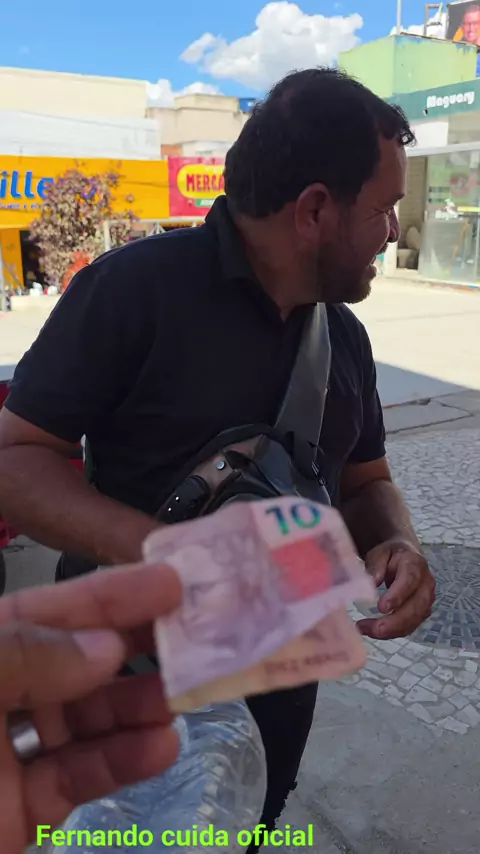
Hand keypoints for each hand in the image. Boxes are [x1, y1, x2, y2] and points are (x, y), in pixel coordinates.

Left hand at [0, 562, 181, 852]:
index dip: (109, 591)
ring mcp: (7, 752)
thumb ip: (24, 656)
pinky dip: (122, 761)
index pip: (51, 608)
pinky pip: (80, 776)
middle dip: (135, 647)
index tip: (169, 580)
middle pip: (78, 660)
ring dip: (139, 705)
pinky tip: (158, 746)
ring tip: (184, 696)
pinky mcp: (22, 809)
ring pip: (87, 718)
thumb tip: (103, 646)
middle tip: (195, 638)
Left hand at [356, 539, 435, 639]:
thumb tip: (373, 581)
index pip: (410, 580)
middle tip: (372, 629)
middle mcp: (426, 583)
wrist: (405, 556)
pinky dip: (392, 632)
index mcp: (415, 564)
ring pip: (414, 620)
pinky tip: (373, 631)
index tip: (381, 607)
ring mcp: (426, 599)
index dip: (397, 595)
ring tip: (365, 629)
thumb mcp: (379, 553)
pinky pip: (410, 626)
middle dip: (394, 622)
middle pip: (416, 606)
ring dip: (391, 630)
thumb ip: (376, 565)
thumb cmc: (390, 555)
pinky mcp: (422, 612)